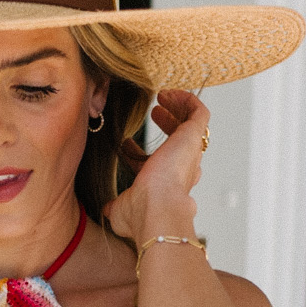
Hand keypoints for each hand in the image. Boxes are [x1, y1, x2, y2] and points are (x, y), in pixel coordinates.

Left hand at [106, 89, 208, 246]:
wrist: (158, 208)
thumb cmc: (142, 213)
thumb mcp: (120, 210)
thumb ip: (114, 205)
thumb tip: (106, 209)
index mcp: (167, 185)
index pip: (157, 164)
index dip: (141, 152)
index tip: (125, 144)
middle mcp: (183, 168)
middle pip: (179, 141)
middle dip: (168, 124)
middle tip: (153, 112)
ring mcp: (189, 151)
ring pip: (191, 125)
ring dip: (177, 108)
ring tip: (161, 97)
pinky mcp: (194, 136)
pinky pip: (199, 113)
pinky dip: (187, 100)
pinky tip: (169, 93)